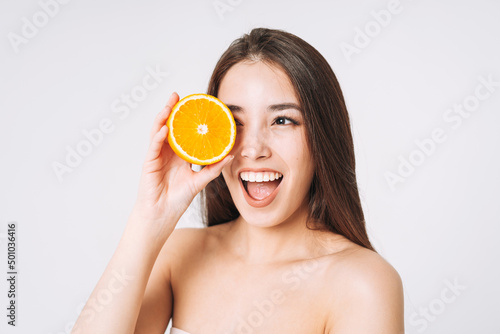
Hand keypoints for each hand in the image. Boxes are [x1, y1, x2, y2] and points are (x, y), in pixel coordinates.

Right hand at [132, 92, 233, 229]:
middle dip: (172, 110)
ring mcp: (157, 156)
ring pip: (158, 132)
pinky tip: (164, 129)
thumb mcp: (199, 181)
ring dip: (163, 117)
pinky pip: (153, 147)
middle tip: (178, 96)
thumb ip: (213, 169)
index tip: (195, 105)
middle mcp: (167, 153)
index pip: (182, 132)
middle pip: (168, 126)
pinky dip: (158, 137)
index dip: (186, 119)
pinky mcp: (149, 163)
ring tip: (170, 104)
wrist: (162, 215)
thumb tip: (230, 156)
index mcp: (179, 155)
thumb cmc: (177, 199)